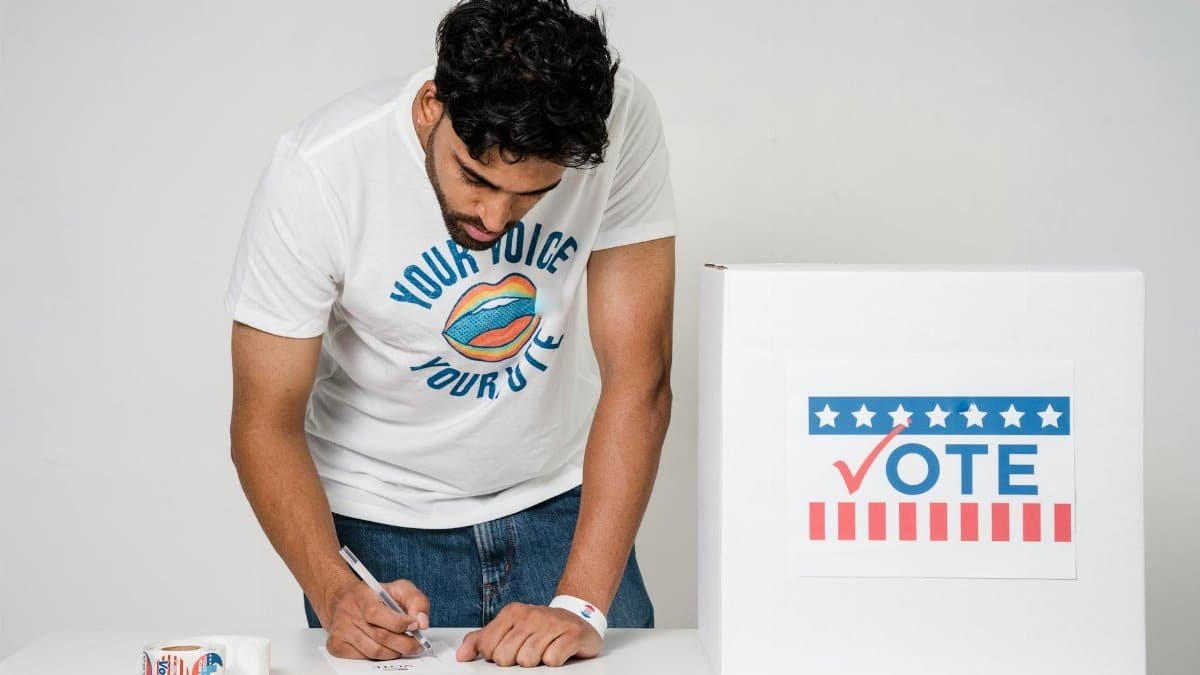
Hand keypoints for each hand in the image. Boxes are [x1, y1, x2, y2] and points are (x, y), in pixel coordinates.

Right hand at [321, 578, 431, 659]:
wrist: (345, 599)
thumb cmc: (375, 595)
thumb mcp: (399, 588)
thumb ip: (416, 601)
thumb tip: (422, 622)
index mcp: (362, 595)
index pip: (376, 613)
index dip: (400, 623)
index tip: (415, 625)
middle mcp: (347, 613)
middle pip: (380, 637)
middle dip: (405, 643)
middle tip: (416, 644)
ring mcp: (340, 631)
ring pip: (374, 652)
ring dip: (394, 652)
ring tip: (402, 645)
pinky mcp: (337, 645)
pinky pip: (364, 658)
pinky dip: (380, 656)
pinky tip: (385, 647)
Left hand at [456, 602, 601, 666]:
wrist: (578, 616)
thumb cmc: (541, 626)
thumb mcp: (509, 628)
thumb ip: (482, 639)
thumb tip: (462, 655)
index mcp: (512, 612)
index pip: (488, 647)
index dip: (495, 656)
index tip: (507, 650)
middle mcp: (531, 615)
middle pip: (506, 657)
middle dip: (515, 661)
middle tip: (527, 651)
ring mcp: (553, 623)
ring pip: (528, 659)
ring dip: (535, 662)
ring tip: (542, 651)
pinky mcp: (572, 634)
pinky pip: (552, 660)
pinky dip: (553, 661)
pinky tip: (556, 651)